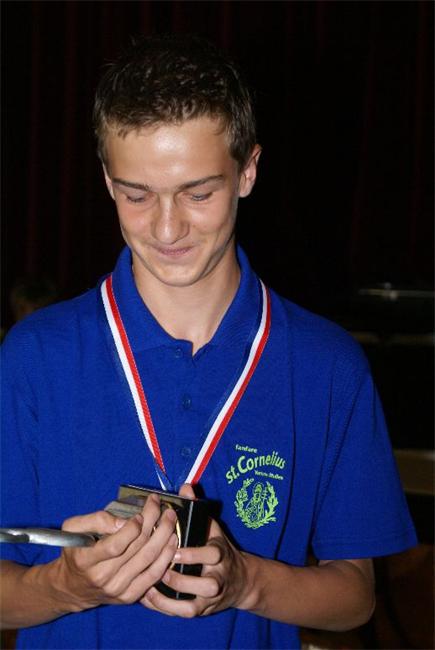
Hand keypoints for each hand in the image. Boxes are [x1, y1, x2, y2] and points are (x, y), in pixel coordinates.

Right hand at [53, 494, 178, 611]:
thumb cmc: (75, 551)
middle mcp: (103, 577)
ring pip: (149, 560)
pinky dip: (166, 557)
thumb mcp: (73, 528)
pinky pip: (153, 576)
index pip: (115, 545)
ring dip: (164, 536)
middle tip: (162, 507)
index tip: (140, 514)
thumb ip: (96, 520)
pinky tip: (172, 541)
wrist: (73, 587)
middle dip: (154, 523)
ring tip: (170, 519)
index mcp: (86, 561)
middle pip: (137, 548)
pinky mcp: (129, 596)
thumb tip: (123, 522)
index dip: (132, 528)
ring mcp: (118, 589)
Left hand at [141, 485, 249, 616]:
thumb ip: (197, 507)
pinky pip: (184, 614)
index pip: (213, 553)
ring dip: (170, 598)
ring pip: (193, 606)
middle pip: (208, 585)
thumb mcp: (211, 526)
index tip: (174, 549)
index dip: (194, 553)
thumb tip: (185, 486)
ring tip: (150, 587)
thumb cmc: (218, 548)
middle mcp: (219, 577)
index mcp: (220, 553)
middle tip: (161, 570)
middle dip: (183, 580)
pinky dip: (165, 608)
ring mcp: (211, 598)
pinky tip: (149, 597)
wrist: (240, 581)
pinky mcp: (202, 610)